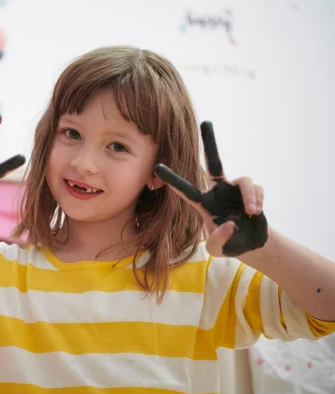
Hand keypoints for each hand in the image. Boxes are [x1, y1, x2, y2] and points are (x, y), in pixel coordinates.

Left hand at [153, 121, 267, 256]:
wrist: (252, 244)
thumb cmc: (229, 244)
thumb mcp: (218, 250)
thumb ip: (218, 241)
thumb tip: (229, 222)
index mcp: (202, 204)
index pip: (184, 189)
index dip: (172, 179)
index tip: (157, 166)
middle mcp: (217, 191)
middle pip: (213, 162)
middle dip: (211, 142)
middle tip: (206, 121)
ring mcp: (235, 189)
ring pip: (244, 180)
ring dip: (250, 196)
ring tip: (252, 213)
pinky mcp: (252, 192)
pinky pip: (256, 189)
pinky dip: (258, 201)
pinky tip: (255, 213)